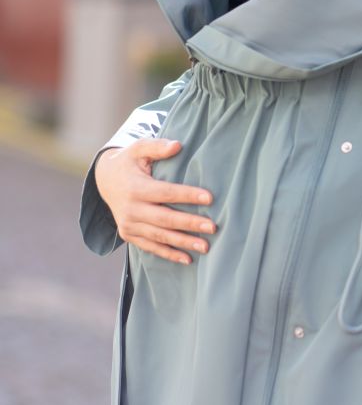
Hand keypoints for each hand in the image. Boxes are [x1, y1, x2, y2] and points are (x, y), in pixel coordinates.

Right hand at [94, 138, 215, 264]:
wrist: (105, 181)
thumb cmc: (129, 162)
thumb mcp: (138, 148)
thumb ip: (157, 146)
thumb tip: (178, 145)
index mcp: (135, 188)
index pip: (166, 193)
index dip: (187, 195)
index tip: (210, 198)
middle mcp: (130, 209)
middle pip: (165, 219)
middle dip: (190, 224)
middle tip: (212, 227)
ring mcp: (129, 224)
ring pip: (159, 236)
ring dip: (183, 242)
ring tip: (206, 246)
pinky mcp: (129, 235)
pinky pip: (150, 247)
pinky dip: (169, 254)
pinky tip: (187, 259)